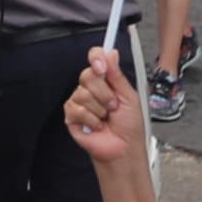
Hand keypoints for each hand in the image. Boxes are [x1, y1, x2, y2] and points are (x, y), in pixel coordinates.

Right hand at [63, 46, 143, 165]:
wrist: (123, 149)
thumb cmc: (129, 127)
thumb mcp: (129, 97)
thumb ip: (117, 75)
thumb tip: (110, 53)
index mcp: (106, 81)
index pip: (95, 59)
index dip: (96, 58)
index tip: (101, 66)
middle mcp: (91, 89)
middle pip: (87, 75)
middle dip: (104, 93)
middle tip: (113, 105)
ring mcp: (80, 101)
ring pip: (82, 93)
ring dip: (99, 109)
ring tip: (106, 118)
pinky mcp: (71, 115)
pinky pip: (76, 108)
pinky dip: (91, 119)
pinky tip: (96, 125)